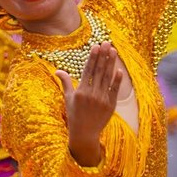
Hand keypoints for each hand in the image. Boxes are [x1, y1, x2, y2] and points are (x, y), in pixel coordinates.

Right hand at [57, 42, 123, 167]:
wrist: (85, 133)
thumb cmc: (74, 115)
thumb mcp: (68, 98)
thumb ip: (65, 83)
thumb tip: (58, 70)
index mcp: (80, 91)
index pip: (88, 70)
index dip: (92, 58)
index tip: (96, 46)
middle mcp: (91, 94)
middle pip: (99, 71)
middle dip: (103, 56)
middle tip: (107, 43)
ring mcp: (102, 100)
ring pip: (107, 78)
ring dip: (110, 63)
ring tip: (113, 51)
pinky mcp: (110, 105)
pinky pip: (114, 90)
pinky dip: (117, 80)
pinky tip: (119, 70)